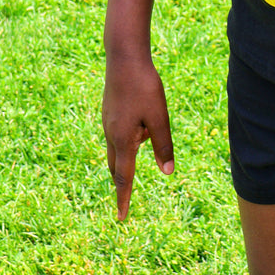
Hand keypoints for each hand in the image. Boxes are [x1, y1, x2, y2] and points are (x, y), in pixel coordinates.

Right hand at [102, 54, 174, 219]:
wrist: (124, 57)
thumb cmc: (144, 87)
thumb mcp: (159, 117)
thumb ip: (163, 146)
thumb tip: (167, 172)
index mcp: (123, 140)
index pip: (124, 177)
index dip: (124, 198)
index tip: (121, 218)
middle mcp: (111, 134)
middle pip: (116, 166)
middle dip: (122, 180)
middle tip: (125, 197)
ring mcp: (107, 121)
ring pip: (118, 146)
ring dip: (130, 149)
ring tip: (149, 122)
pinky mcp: (109, 110)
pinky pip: (118, 131)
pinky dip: (129, 133)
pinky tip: (141, 113)